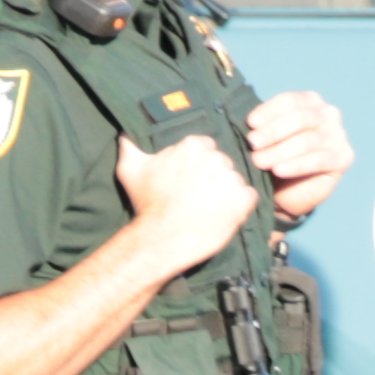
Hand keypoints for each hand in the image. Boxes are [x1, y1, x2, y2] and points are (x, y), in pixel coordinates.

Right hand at [111, 129, 254, 273]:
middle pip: (222, 162)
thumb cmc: (146, 204)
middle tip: (199, 195)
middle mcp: (215, 157)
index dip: (199, 164)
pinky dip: (240, 205)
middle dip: (213, 176)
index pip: (205, 147)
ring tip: (210, 207)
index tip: (190, 178)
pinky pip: (249, 196)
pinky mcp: (242, 200)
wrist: (160, 239)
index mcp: (193, 146)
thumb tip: (126, 134)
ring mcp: (231, 178)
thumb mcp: (130, 170)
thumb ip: (130, 147)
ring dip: (226, 191)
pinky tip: (224, 214)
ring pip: (235, 179)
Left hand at [245, 89, 348, 220]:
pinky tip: (278, 171)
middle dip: (273, 131)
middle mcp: (329, 114)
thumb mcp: (268, 137)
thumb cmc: (276, 157)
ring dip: (280, 151)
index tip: (250, 123)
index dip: (269, 111)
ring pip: (307, 140)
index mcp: (311, 101)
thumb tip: (247, 121)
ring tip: (259, 161)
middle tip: (252, 143)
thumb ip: (262, 125)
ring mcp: (338, 135)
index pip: (290, 100)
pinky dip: (296, 165)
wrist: (289, 192)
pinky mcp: (343, 157)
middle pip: (300, 118)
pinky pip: (319, 160)